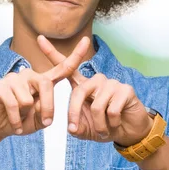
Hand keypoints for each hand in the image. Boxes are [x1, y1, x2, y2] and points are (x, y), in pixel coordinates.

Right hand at [0, 36, 89, 142]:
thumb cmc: (21, 120)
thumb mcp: (39, 119)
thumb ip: (45, 112)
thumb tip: (44, 107)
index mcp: (43, 81)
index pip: (62, 68)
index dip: (76, 55)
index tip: (86, 41)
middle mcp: (30, 75)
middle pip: (46, 85)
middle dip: (47, 108)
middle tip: (45, 123)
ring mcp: (14, 78)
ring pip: (28, 99)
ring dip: (25, 115)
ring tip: (19, 117)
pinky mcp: (0, 85)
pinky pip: (14, 105)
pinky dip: (15, 120)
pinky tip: (13, 123)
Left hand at [37, 36, 152, 145]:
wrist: (129, 131)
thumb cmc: (105, 126)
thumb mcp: (86, 129)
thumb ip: (76, 127)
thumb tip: (73, 127)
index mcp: (84, 86)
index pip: (67, 67)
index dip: (52, 53)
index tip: (39, 38)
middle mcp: (96, 80)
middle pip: (78, 93)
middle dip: (74, 114)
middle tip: (75, 130)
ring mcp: (111, 83)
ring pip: (97, 106)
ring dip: (99, 125)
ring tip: (104, 129)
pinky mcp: (125, 89)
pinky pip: (112, 110)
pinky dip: (112, 123)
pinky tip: (116, 122)